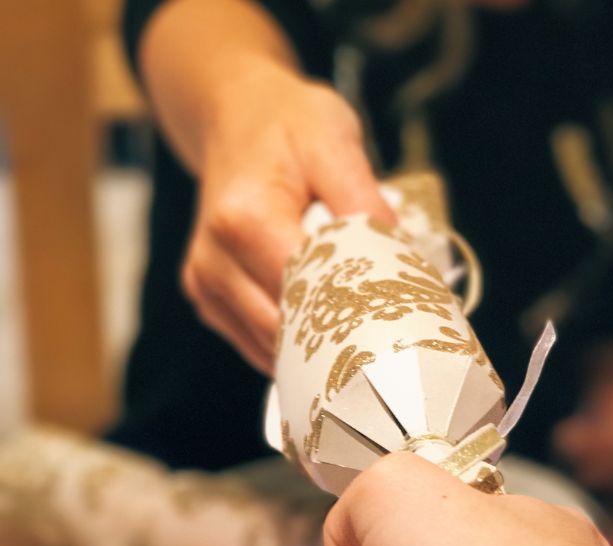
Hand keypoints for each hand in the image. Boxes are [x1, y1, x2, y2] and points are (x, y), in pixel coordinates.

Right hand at [181, 60, 393, 372]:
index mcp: (243, 220)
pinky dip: (291, 339)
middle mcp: (213, 260)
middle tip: (380, 324)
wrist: (236, 117)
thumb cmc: (287, 126)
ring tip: (351, 318)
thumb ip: (363, 202)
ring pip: (270, 346)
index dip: (353, 307)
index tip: (390, 310)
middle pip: (286, 329)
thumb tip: (394, 260)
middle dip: (336, 331)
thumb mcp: (335, 141)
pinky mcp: (207, 297)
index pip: (307, 293)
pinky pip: (256, 342)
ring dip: (314, 341)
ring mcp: (204, 284)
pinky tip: (318, 317)